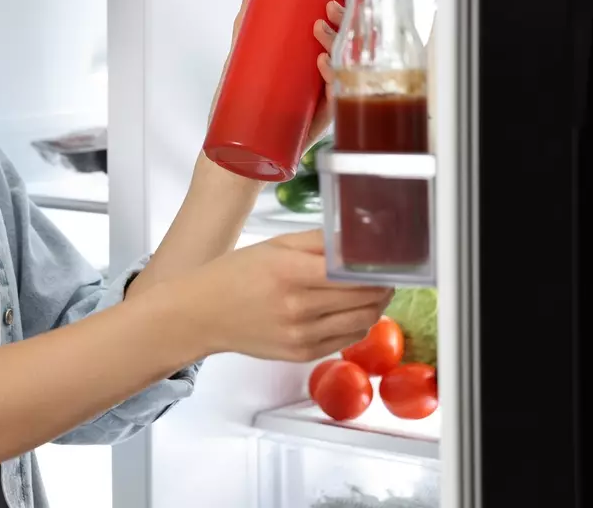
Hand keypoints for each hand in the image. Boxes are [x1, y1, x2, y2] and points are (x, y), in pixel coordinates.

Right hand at [181, 230, 391, 361]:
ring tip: (375, 292)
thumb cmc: (235, 274)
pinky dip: (359, 324)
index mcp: (289, 272)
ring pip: (363, 321)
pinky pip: (346, 339)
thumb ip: (318, 241)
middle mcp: (297, 306)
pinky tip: (353, 310)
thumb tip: (357, 239)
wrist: (202, 314)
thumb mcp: (274, 246)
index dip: (379, 267)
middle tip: (388, 274)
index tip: (390, 260)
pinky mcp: (301, 354)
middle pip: (364, 298)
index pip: (353, 272)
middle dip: (384, 285)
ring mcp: (301, 335)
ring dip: (377, 306)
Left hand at [210, 0, 343, 148]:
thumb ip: (245, 33)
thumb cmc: (244, 113)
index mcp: (313, 69)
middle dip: (344, 28)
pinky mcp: (318, 125)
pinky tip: (323, 66)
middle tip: (327, 12)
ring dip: (337, 48)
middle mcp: (324, 86)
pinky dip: (333, 82)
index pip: (338, 39)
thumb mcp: (243, 66)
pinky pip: (336, 103)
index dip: (342, 18)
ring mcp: (323, 105)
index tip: (331, 0)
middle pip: (348, 52)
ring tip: (318, 32)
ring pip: (345, 73)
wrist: (236, 159)